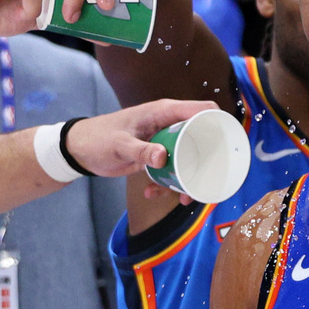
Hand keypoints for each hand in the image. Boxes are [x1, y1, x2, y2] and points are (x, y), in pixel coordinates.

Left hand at [67, 99, 217, 178]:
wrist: (78, 150)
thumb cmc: (97, 138)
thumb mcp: (120, 144)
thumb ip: (141, 150)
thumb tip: (163, 157)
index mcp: (165, 112)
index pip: (204, 110)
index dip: (220, 123)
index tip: (229, 143)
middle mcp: (170, 125)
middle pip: (203, 139)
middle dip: (208, 161)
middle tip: (208, 180)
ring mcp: (166, 142)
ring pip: (190, 159)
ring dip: (188, 179)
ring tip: (181, 198)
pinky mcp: (159, 156)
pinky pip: (173, 170)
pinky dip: (168, 184)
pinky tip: (152, 193)